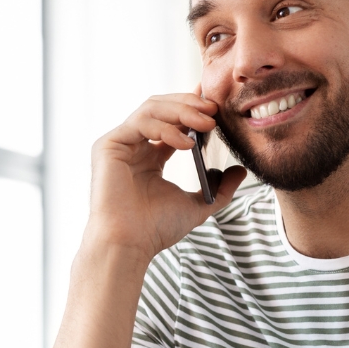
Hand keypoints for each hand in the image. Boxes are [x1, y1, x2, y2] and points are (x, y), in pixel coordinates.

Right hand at [86, 87, 246, 261]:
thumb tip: (240, 171)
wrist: (129, 244)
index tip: (216, 103)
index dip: (193, 107)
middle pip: (162, 107)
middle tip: (215, 109)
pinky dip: (165, 128)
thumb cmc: (155, 229)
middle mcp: (135, 147)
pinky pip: (140, 123)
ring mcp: (121, 144)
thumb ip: (221, 189)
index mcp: (151, 157)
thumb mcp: (199, 206)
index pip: (173, 121)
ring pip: (151, 108)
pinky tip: (186, 144)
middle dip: (190, 105)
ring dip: (182, 111)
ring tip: (206, 123)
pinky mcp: (108, 145)